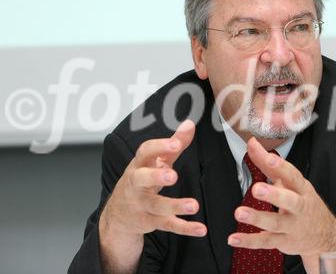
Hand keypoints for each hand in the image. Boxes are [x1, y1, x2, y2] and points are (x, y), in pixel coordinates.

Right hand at [99, 120, 206, 272]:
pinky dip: (185, 228)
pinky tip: (200, 228)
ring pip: (156, 206)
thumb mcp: (155, 160)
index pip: (145, 152)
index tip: (175, 144)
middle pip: (141, 179)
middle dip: (155, 177)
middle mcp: (136, 185)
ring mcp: (141, 205)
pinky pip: (168, 225)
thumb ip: (174, 143)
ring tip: (194, 205)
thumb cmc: (141, 179)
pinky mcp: (149, 222)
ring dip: (175, 206)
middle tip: (172, 176)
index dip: (159, 147)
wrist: (118, 214)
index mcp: (139, 165)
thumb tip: (190, 124)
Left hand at [227, 138, 335, 272]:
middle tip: (256, 189)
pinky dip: (249, 241)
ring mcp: (292, 227)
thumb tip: (252, 144)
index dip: (281, 166)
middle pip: (289, 201)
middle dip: (274, 195)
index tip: (269, 158)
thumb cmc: (303, 203)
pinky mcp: (283, 242)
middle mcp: (299, 208)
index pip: (293, 176)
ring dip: (257, 218)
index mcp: (301, 189)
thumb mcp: (291, 183)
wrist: (325, 236)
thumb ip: (269, 164)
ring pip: (275, 223)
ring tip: (239, 213)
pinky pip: (265, 242)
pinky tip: (233, 238)